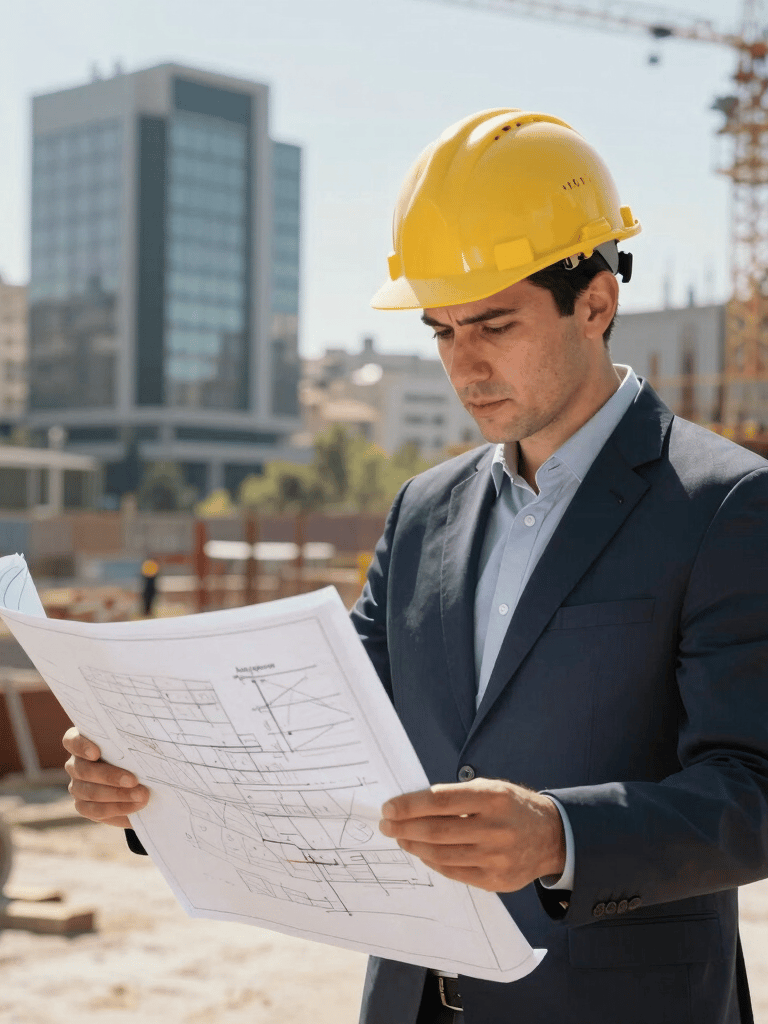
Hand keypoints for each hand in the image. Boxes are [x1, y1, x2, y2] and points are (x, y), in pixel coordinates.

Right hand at [63, 728, 148, 827]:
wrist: (139, 778)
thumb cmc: (136, 752)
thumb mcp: (136, 743)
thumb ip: (135, 741)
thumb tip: (154, 739)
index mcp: (82, 742)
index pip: (72, 741)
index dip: (82, 746)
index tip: (96, 753)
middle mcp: (75, 764)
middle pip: (84, 770)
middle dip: (110, 776)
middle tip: (134, 780)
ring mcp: (77, 787)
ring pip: (91, 793)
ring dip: (119, 796)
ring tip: (142, 796)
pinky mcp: (84, 806)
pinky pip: (97, 811)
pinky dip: (118, 809)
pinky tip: (136, 807)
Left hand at [379, 778, 564, 892]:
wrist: (551, 837)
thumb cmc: (512, 807)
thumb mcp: (491, 788)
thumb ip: (456, 796)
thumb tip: (411, 806)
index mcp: (493, 798)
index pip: (440, 799)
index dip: (410, 805)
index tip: (388, 807)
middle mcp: (496, 828)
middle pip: (437, 830)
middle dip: (404, 827)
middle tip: (386, 824)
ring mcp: (496, 858)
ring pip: (441, 854)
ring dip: (414, 845)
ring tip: (400, 837)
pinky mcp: (495, 881)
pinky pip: (453, 872)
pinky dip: (432, 861)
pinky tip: (422, 851)